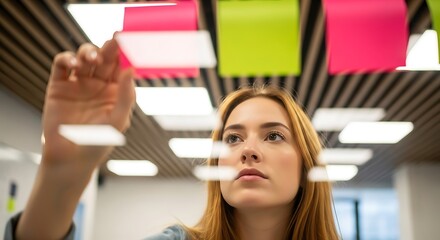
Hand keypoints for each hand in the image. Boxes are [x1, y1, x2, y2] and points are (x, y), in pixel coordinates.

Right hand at [42, 38, 134, 170]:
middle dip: (110, 48)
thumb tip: (131, 69)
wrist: (70, 159)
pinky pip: (62, 66)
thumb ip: (126, 95)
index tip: (131, 42)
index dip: (126, 54)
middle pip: (105, 59)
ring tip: (92, 59)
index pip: (122, 67)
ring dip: (88, 52)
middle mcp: (98, 85)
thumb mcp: (118, 120)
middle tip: (114, 40)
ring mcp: (79, 84)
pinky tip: (72, 63)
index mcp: (116, 91)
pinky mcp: (59, 86)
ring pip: (84, 58)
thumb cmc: (98, 143)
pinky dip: (66, 59)